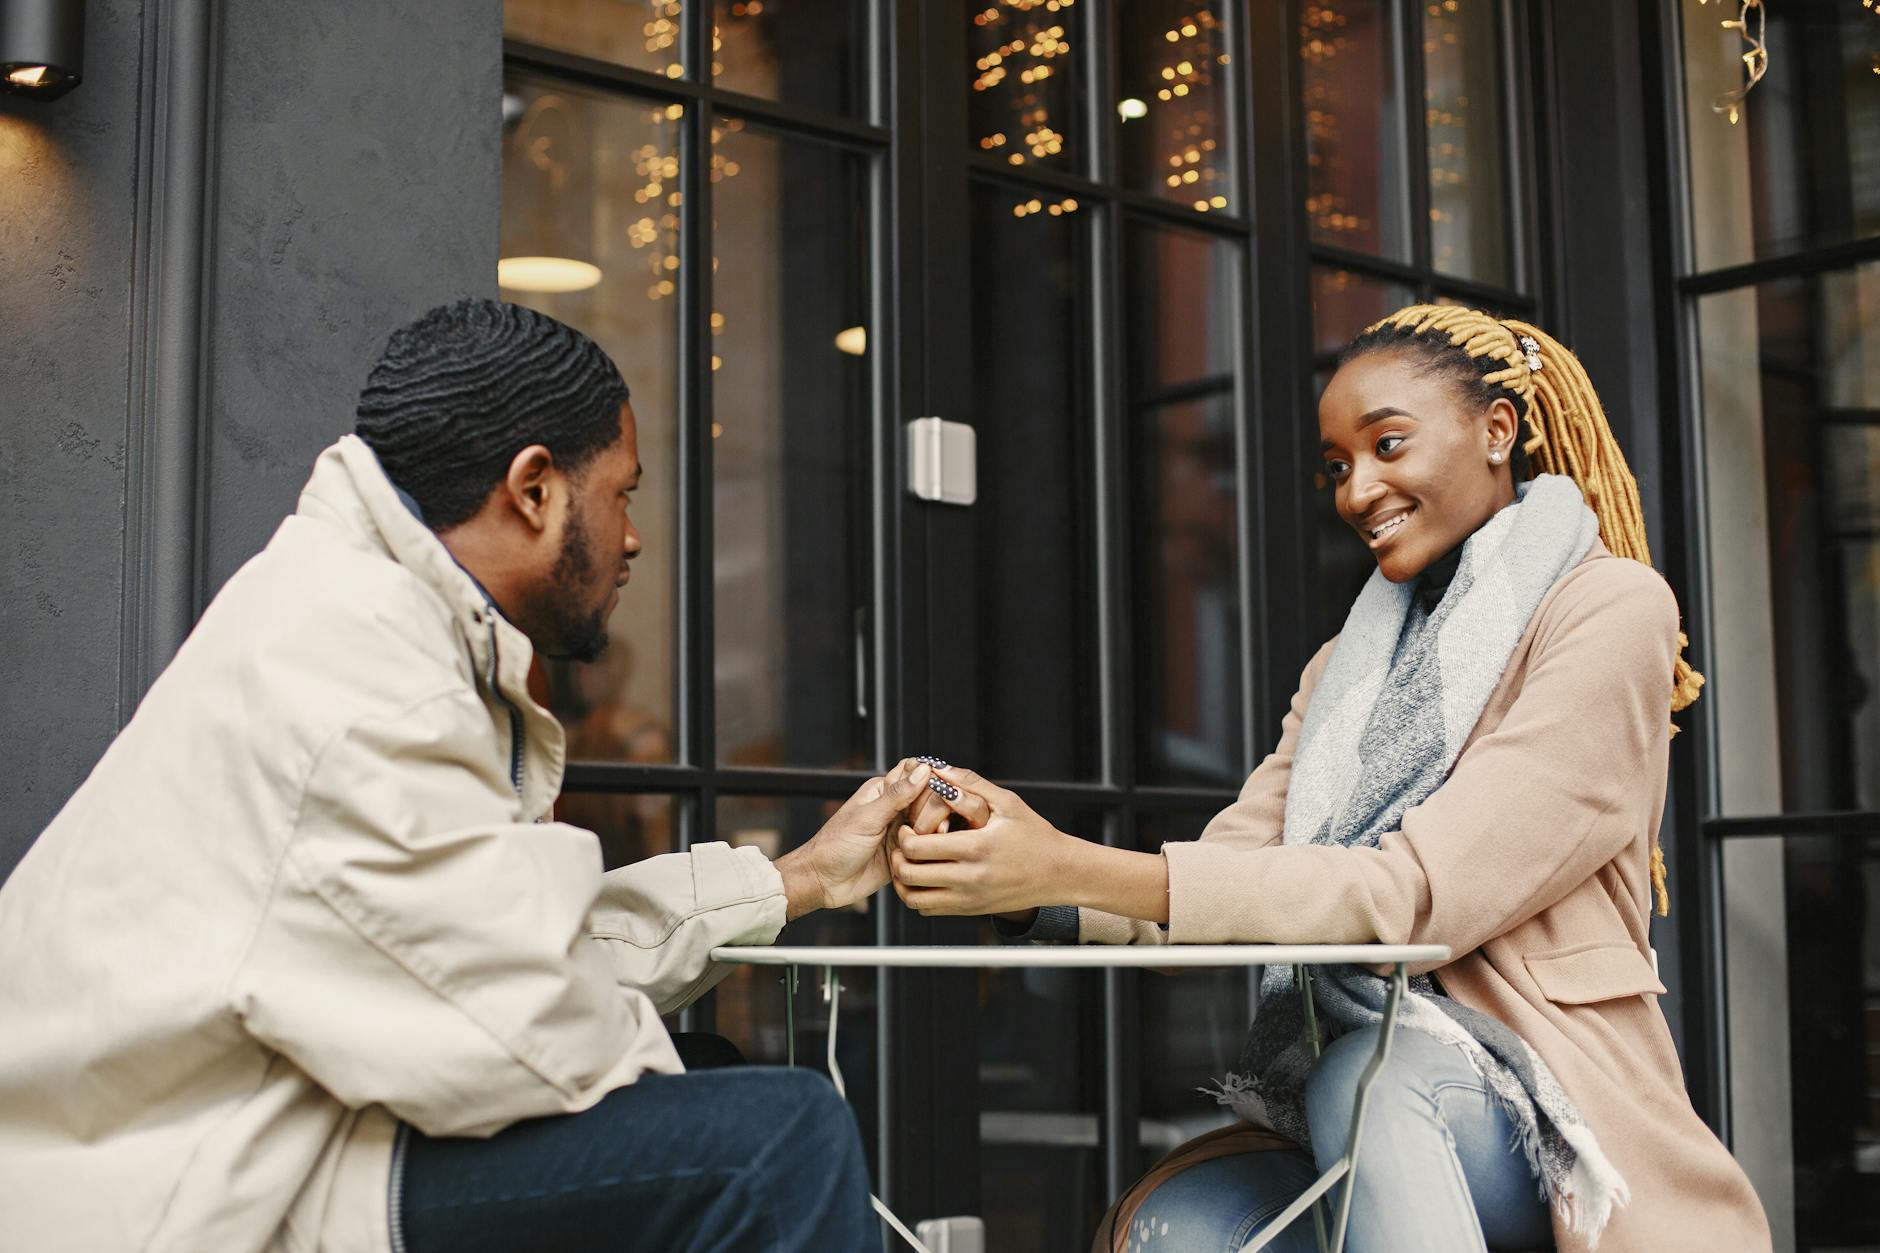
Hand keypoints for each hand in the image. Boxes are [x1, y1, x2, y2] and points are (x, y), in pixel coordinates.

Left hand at [776, 759, 930, 920]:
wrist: (824, 882)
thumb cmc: (834, 846)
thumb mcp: (867, 818)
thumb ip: (897, 795)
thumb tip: (923, 770)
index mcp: (883, 790)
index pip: (916, 772)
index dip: (930, 779)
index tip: (938, 793)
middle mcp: (894, 808)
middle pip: (929, 797)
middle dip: (934, 810)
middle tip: (927, 825)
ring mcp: (901, 830)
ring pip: (931, 822)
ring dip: (933, 830)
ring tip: (928, 840)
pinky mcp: (905, 852)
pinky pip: (926, 846)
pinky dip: (930, 849)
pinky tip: (927, 854)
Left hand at [889, 767, 1076, 916]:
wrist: (1059, 873)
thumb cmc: (1036, 835)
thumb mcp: (1008, 802)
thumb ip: (971, 783)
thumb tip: (939, 769)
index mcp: (976, 847)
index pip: (918, 847)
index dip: (903, 834)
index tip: (907, 823)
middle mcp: (969, 878)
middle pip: (909, 874)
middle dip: (897, 855)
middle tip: (901, 841)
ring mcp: (969, 898)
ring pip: (914, 898)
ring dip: (903, 880)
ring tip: (907, 860)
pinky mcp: (970, 910)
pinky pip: (929, 910)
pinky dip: (918, 895)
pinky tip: (924, 876)